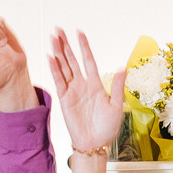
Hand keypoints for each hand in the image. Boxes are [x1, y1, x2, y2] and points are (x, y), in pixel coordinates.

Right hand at [46, 28, 123, 156]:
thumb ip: (117, 86)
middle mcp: (82, 85)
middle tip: (58, 30)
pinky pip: (59, 81)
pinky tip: (51, 58)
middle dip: (66, 45)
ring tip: (53, 38)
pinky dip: (55, 70)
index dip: (84, 47)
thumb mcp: (116, 106)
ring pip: (64, 67)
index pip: (88, 60)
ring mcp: (72, 91)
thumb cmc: (107, 128)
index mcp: (96, 84)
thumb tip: (122, 67)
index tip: (79, 33)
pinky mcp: (64, 99)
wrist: (95, 143)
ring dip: (58, 53)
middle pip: (72, 60)